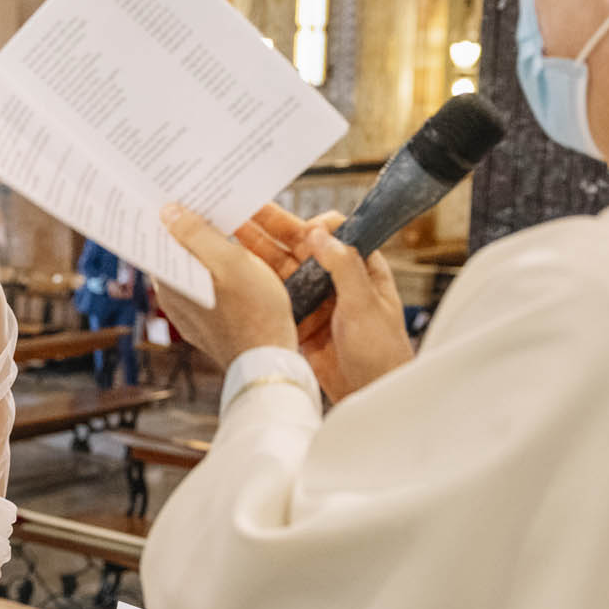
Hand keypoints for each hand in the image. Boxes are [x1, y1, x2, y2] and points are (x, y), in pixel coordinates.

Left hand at [154, 203, 296, 368]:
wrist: (270, 362)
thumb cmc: (255, 311)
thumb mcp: (230, 262)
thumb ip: (197, 235)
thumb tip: (167, 211)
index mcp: (169, 281)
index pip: (155, 240)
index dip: (163, 215)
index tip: (169, 191)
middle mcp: (172, 297)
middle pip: (173, 251)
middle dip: (183, 225)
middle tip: (197, 196)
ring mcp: (188, 310)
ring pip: (190, 267)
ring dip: (201, 244)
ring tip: (217, 217)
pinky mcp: (206, 319)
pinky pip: (204, 283)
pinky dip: (213, 266)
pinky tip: (231, 254)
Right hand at [239, 206, 413, 401]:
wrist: (373, 395)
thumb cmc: (383, 351)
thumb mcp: (365, 304)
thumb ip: (343, 266)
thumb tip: (317, 232)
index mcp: (359, 267)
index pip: (332, 233)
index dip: (309, 225)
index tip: (291, 224)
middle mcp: (334, 280)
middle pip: (298, 247)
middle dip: (269, 230)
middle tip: (239, 212)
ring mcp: (314, 301)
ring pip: (280, 271)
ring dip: (255, 256)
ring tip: (226, 239)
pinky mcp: (298, 322)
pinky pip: (273, 299)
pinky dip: (254, 288)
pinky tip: (232, 277)